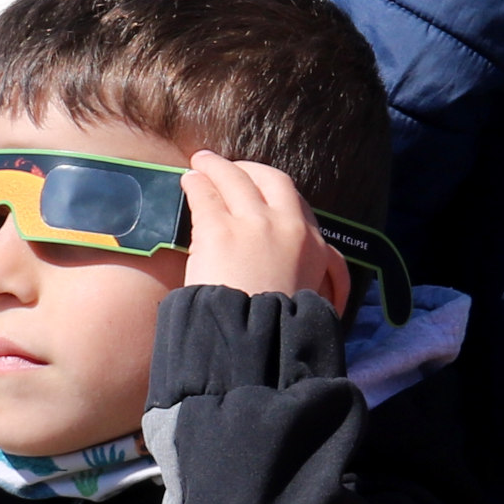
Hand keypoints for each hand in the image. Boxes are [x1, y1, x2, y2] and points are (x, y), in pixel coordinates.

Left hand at [178, 152, 350, 316]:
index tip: (261, 191)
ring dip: (217, 167)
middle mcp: (288, 227)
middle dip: (252, 170)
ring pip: (236, 179)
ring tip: (202, 161)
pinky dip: (196, 183)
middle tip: (235, 168)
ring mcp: (254, 224)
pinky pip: (205, 194)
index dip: (275, 193)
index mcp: (314, 248)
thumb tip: (306, 277)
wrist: (256, 342)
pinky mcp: (219, 230)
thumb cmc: (279, 330)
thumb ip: (314, 279)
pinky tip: (189, 180)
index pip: (298, 205)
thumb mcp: (312, 301)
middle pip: (273, 180)